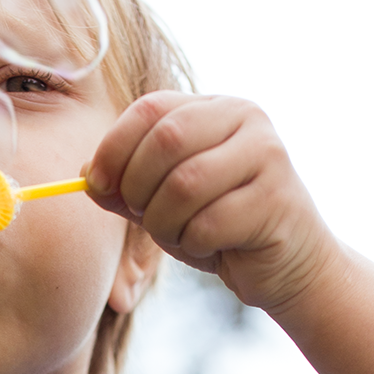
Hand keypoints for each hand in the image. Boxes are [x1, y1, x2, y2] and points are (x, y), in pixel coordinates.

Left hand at [85, 92, 340, 315]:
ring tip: (179, 236)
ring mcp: (267, 155)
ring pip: (185, 184)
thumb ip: (128, 186)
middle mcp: (246, 118)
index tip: (97, 184)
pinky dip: (194, 244)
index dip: (114, 147)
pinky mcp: (276, 199)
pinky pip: (209, 223)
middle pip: (166, 140)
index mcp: (214, 107)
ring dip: (165, 223)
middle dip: (139, 188)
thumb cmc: (222, 229)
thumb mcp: (165, 203)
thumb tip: (86, 174)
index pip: (151, 108)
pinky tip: (211, 248)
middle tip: (143, 216)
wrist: (288, 265)